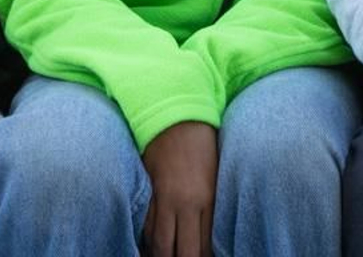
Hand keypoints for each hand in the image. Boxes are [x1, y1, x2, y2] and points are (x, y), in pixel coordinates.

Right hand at [142, 121, 217, 256]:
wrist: (176, 118)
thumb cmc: (203, 144)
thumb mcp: (216, 176)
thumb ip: (210, 206)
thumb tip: (208, 234)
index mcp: (208, 199)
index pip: (203, 245)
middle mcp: (186, 204)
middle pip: (182, 251)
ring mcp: (164, 200)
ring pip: (160, 244)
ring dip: (163, 256)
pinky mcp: (148, 193)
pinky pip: (146, 227)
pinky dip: (149, 241)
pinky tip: (152, 248)